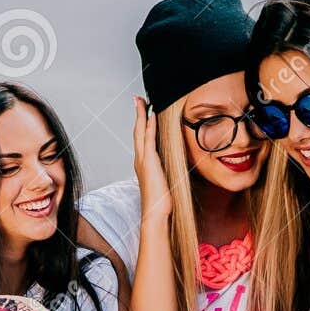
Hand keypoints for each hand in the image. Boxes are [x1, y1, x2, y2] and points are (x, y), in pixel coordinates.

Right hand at [133, 97, 169, 221]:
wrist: (156, 212)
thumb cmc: (161, 202)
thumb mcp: (164, 182)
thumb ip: (165, 172)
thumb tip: (172, 168)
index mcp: (143, 163)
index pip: (141, 139)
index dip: (141, 124)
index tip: (143, 111)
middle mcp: (140, 159)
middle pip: (137, 131)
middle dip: (138, 114)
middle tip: (137, 99)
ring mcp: (143, 159)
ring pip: (140, 131)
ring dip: (141, 114)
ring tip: (142, 100)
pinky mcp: (149, 160)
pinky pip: (149, 137)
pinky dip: (149, 125)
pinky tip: (152, 114)